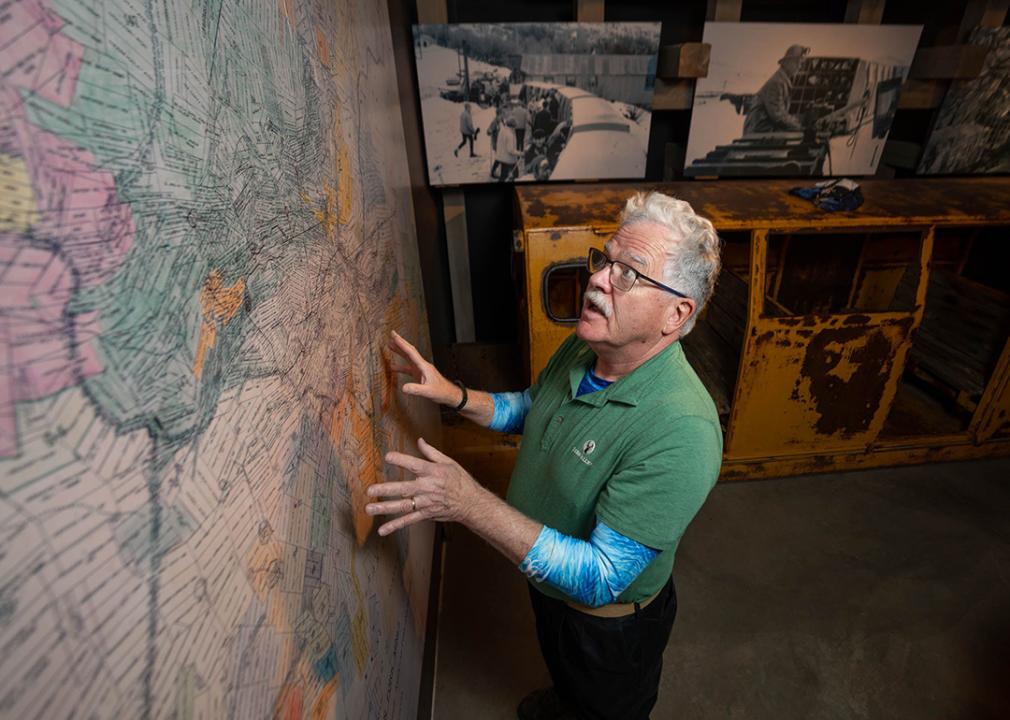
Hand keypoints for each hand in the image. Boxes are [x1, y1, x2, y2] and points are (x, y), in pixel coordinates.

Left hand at [366, 438, 480, 535]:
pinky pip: (409, 521)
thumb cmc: (460, 480)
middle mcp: (427, 488)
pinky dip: (395, 526)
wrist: (471, 503)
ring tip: (369, 508)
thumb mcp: (449, 462)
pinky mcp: (426, 514)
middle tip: (370, 490)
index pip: (414, 464)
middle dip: (386, 489)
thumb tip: (419, 441)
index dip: (401, 460)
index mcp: (432, 472)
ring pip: (403, 506)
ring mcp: (426, 503)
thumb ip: (431, 452)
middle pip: (404, 488)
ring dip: (385, 508)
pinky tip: (382, 530)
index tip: (387, 457)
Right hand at [388, 331, 461, 406]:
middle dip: (400, 342)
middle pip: (409, 351)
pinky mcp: (420, 375)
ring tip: (391, 346)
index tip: (394, 336)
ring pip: (409, 358)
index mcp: (424, 366)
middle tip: (392, 334)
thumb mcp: (428, 391)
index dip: (402, 343)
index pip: (411, 352)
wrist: (449, 394)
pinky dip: (401, 367)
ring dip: (400, 352)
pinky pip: (408, 368)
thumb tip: (403, 387)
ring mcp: (421, 370)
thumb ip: (415, 389)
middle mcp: (422, 366)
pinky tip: (394, 367)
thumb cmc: (441, 391)